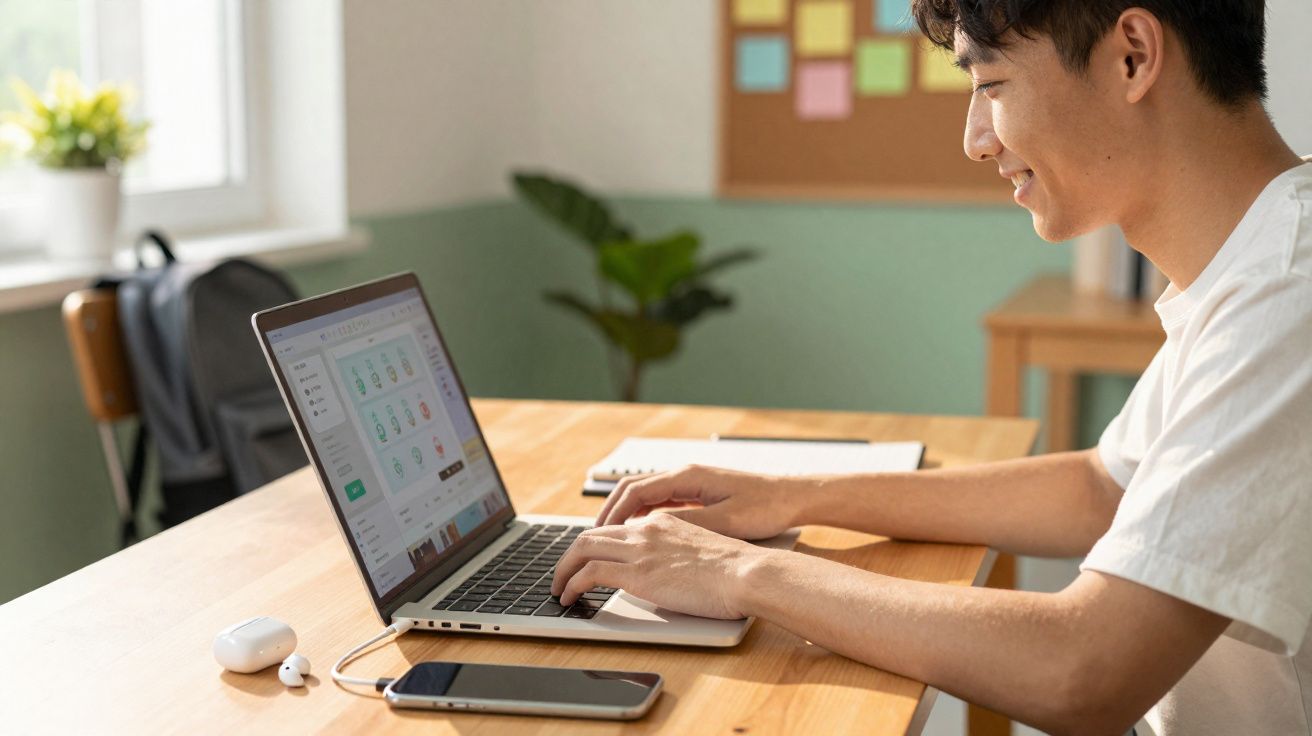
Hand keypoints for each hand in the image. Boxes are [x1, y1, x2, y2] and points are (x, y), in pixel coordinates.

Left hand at [550, 513, 771, 618]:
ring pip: (582, 549)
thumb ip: (676, 555)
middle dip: (570, 556)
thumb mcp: (700, 552)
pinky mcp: (636, 572)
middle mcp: (646, 530)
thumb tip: (665, 575)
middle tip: (563, 574)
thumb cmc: (735, 570)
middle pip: (591, 534)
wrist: (745, 572)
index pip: (616, 528)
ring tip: (558, 589)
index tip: (586, 561)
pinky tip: (569, 597)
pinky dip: (572, 584)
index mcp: (663, 522)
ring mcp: (640, 549)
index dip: (595, 545)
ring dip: (563, 570)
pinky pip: (589, 574)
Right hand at [595, 464, 804, 539]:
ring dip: (625, 515)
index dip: (612, 514)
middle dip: (610, 513)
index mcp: (687, 477)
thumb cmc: (766, 507)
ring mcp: (692, 483)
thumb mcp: (724, 521)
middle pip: (633, 490)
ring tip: (609, 540)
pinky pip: (662, 502)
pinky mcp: (700, 494)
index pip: (635, 491)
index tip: (595, 534)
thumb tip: (650, 530)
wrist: (794, 497)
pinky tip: (640, 537)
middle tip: (592, 539)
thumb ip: (686, 524)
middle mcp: (685, 475)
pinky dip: (644, 517)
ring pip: (646, 496)